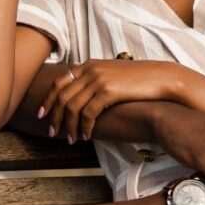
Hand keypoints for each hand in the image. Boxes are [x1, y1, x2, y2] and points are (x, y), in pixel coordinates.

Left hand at [41, 60, 182, 142]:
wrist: (161, 77)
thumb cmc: (138, 79)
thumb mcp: (112, 72)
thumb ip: (95, 78)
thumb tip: (81, 92)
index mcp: (88, 64)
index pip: (59, 82)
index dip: (49, 100)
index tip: (43, 114)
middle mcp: (90, 70)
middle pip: (62, 96)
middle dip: (54, 116)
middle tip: (52, 132)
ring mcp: (98, 80)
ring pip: (72, 107)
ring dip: (69, 126)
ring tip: (71, 139)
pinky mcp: (108, 91)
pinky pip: (88, 113)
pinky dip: (84, 127)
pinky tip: (87, 136)